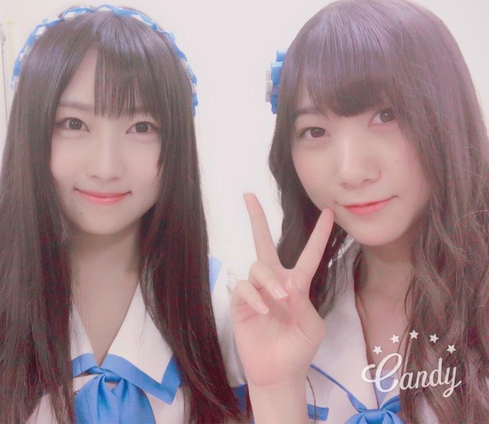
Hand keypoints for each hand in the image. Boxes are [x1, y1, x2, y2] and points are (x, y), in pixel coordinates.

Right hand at [231, 193, 333, 386]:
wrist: (278, 372)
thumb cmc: (299, 349)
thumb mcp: (312, 325)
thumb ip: (303, 301)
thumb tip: (286, 284)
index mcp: (297, 285)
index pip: (309, 254)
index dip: (319, 234)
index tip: (329, 212)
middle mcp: (274, 282)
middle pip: (264, 242)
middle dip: (257, 218)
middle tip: (248, 195)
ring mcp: (256, 291)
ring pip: (257, 266)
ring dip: (269, 280)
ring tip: (280, 300)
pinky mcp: (241, 303)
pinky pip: (244, 288)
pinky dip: (255, 297)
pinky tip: (264, 311)